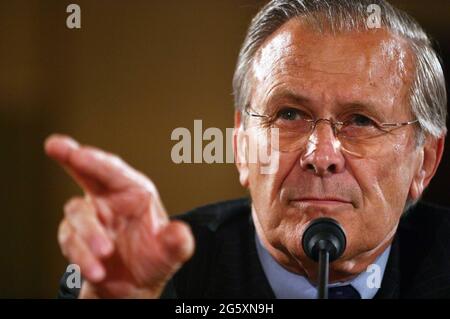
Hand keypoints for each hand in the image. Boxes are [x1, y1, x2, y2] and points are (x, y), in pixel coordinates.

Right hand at [45, 134, 193, 297]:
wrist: (135, 286)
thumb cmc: (156, 258)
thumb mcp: (173, 252)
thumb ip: (177, 242)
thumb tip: (178, 233)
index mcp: (135, 191)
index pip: (115, 171)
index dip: (97, 161)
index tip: (79, 154)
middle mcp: (109, 199)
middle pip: (86, 172)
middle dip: (69, 156)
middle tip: (55, 146)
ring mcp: (91, 218)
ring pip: (78, 213)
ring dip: (88, 234)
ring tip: (105, 254)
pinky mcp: (76, 238)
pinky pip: (71, 242)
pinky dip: (81, 256)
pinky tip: (96, 271)